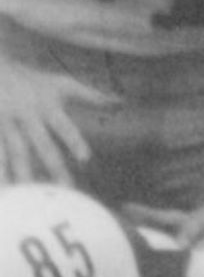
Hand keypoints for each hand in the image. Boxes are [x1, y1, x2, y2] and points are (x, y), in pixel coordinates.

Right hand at [0, 57, 90, 183]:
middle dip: (52, 168)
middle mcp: (28, 117)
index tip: (85, 158)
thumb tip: (120, 102)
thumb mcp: (61, 83)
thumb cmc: (33, 80)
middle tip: (64, 190)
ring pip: (13, 153)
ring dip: (19, 173)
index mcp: (47, 107)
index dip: (74, 141)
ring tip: (27, 195)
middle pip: (41, 146)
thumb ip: (90, 95)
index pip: (64, 127)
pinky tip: (3, 190)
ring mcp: (6, 125)